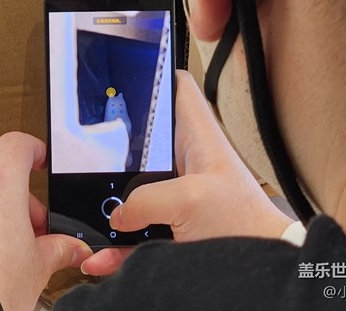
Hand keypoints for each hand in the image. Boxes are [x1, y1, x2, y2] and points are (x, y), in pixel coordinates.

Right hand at [81, 71, 292, 275]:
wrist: (258, 271)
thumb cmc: (245, 227)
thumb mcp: (191, 201)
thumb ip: (146, 199)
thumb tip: (118, 214)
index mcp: (196, 137)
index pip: (177, 88)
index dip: (154, 73)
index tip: (124, 74)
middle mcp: (183, 160)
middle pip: (141, 136)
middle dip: (112, 142)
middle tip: (86, 146)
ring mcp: (174, 193)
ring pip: (130, 187)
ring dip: (109, 201)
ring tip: (88, 212)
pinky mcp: (168, 223)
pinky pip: (133, 230)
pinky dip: (116, 244)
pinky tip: (102, 256)